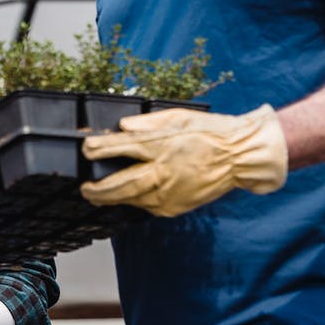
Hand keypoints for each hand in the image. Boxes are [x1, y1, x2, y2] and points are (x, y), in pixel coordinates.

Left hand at [80, 104, 287, 216]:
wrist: (240, 157)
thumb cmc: (211, 133)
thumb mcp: (178, 117)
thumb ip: (147, 124)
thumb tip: (122, 127)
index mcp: (162, 145)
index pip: (121, 147)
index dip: (99, 149)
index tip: (87, 148)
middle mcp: (162, 172)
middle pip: (119, 184)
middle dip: (97, 188)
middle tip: (85, 188)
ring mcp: (168, 193)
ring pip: (130, 199)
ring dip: (110, 198)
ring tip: (96, 195)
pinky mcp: (174, 207)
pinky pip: (147, 205)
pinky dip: (136, 199)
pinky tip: (130, 194)